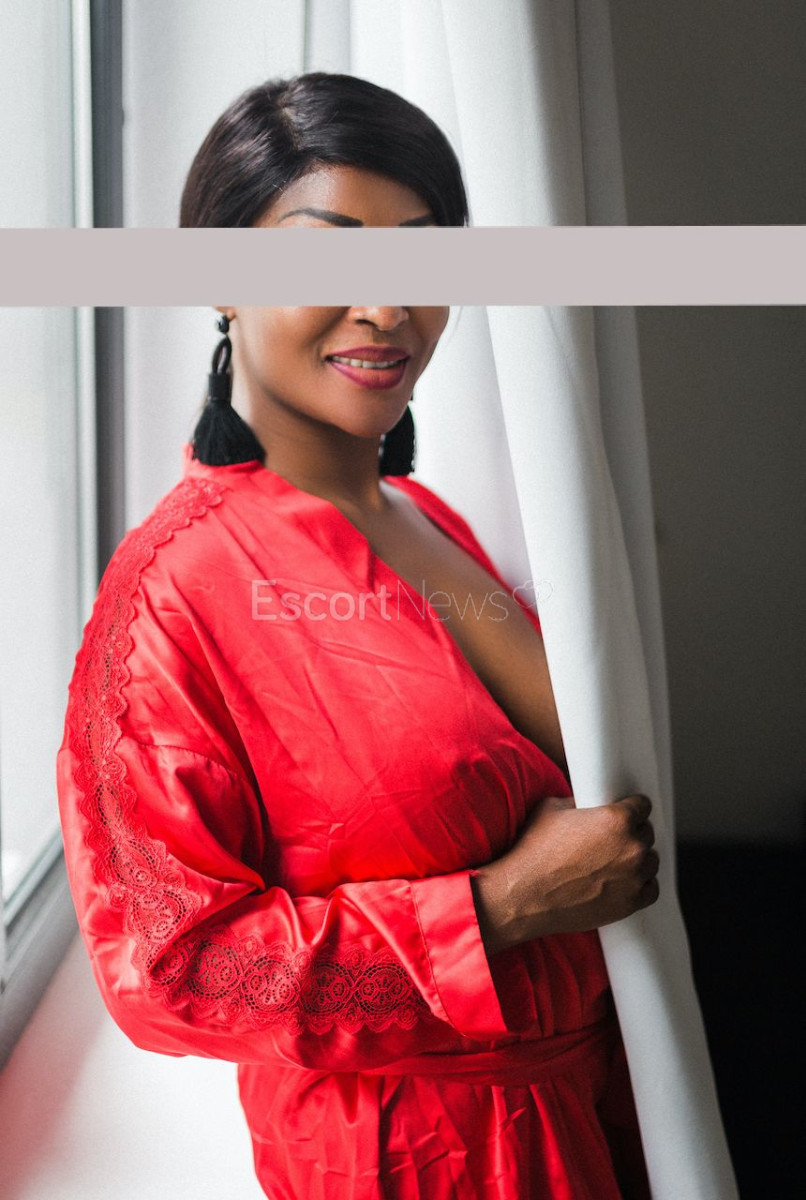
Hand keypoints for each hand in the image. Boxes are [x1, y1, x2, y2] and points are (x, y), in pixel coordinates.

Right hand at [471, 793, 659, 954]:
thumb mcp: (552, 809)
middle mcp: (632, 847)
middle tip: (611, 840)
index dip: (630, 807)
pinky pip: (651, 888)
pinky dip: (640, 885)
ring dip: (637, 859)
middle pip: (646, 833)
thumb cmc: (535, 851)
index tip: (625, 812)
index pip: (642, 805)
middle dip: (631, 833)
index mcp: (617, 818)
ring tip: (614, 863)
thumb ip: (580, 803)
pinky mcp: (631, 903)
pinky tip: (623, 881)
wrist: (524, 895)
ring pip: (650, 861)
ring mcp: (635, 877)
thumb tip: (588, 805)